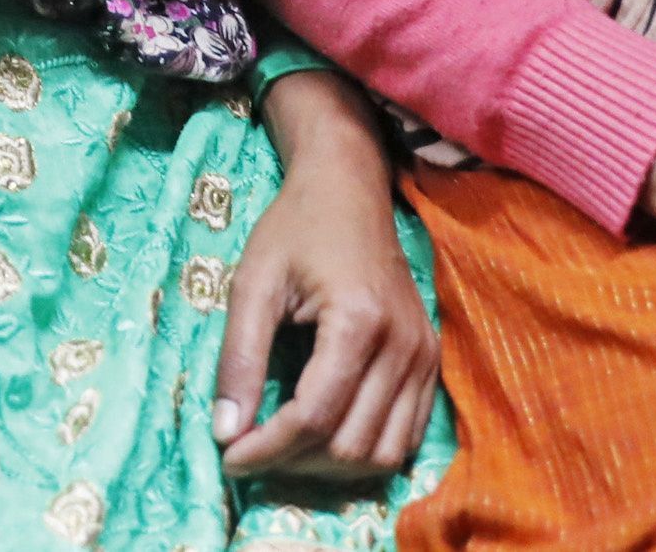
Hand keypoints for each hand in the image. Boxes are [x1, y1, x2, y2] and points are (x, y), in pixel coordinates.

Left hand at [216, 73, 438, 480]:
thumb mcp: (253, 283)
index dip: (266, 448)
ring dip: (329, 466)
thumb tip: (225, 432)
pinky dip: (364, 450)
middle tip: (249, 448)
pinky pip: (406, 436)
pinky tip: (324, 435)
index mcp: (358, 322)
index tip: (228, 455)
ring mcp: (424, 356)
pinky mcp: (431, 361)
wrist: (349, 190)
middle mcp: (403, 346)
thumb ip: (238, 358)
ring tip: (284, 447)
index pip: (313, 417)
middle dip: (293, 460)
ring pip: (383, 453)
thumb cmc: (295, 227)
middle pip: (349, 445)